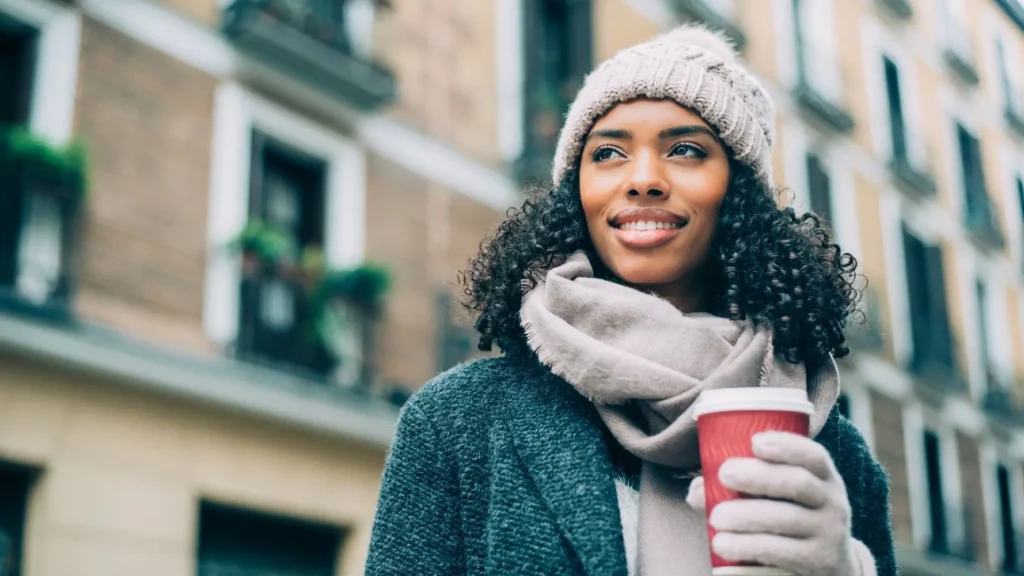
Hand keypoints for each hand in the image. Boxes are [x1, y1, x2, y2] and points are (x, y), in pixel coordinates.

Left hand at [686, 432, 875, 575]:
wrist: (830, 570)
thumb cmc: (791, 520)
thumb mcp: (785, 499)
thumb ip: (745, 485)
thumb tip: (697, 491)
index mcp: (825, 479)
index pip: (814, 456)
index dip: (787, 445)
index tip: (754, 442)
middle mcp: (833, 505)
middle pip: (798, 483)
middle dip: (759, 476)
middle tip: (723, 475)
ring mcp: (828, 537)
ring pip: (787, 521)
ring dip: (747, 517)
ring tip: (715, 519)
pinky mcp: (817, 566)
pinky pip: (781, 559)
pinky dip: (748, 554)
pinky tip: (722, 554)